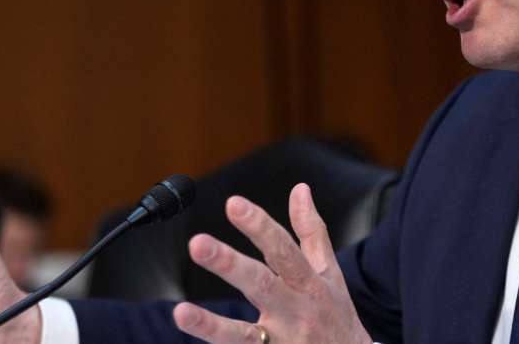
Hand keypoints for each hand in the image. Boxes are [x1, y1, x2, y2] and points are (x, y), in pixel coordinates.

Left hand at [172, 184, 371, 343]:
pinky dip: (218, 343)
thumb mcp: (330, 274)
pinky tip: (192, 334)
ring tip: (182, 313)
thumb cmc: (337, 318)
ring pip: (243, 336)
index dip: (258, 226)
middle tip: (197, 243)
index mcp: (308, 284)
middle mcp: (295, 312)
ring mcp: (282, 343)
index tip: (233, 204)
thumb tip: (300, 189)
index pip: (282, 249)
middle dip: (228, 264)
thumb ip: (311, 232)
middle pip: (260, 285)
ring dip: (212, 327)